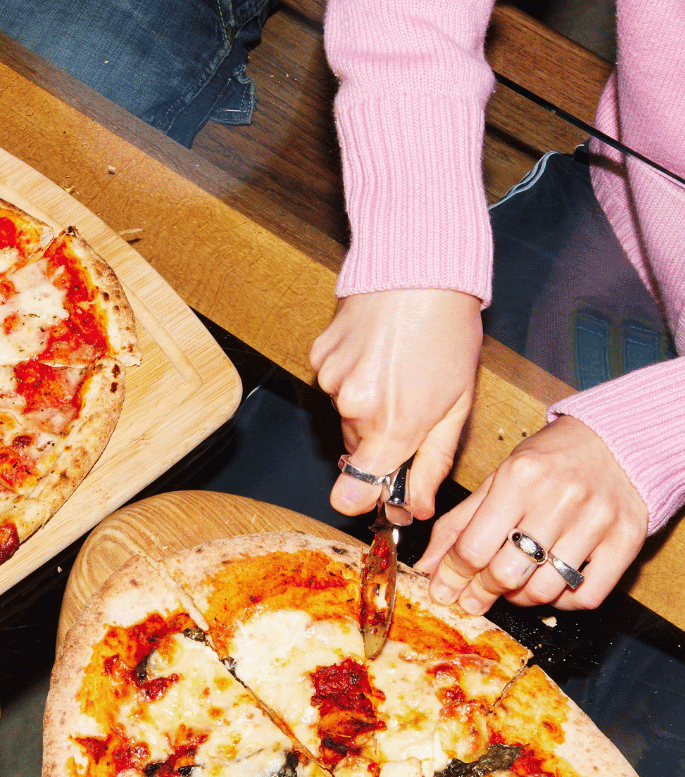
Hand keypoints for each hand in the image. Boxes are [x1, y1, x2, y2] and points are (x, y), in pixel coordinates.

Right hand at [310, 289, 482, 520]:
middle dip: (381, 439)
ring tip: (396, 369)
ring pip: (346, 415)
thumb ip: (432, 464)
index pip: (351, 495)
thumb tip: (413, 507)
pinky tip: (377, 352)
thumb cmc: (448, 331)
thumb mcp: (457, 406)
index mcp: (392, 427)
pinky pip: (334, 384)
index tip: (379, 492)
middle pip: (356, 451)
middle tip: (410, 405)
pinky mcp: (318, 356)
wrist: (419, 269)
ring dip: (367, 405)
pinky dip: (353, 377)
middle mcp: (353, 408)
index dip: (363, 500)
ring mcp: (331, 379)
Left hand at [415, 415, 648, 613]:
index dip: (452, 576)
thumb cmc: (548, 460)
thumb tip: (428, 566)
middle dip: (482, 592)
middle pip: (506, 573)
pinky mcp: (626, 540)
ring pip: (545, 591)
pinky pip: (587, 596)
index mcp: (519, 477)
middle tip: (475, 596)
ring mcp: (596, 521)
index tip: (443, 591)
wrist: (614, 442)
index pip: (474, 546)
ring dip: (520, 598)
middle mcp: (558, 498)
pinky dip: (562, 603)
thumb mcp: (498, 479)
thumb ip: (460, 523)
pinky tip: (551, 586)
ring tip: (514, 585)